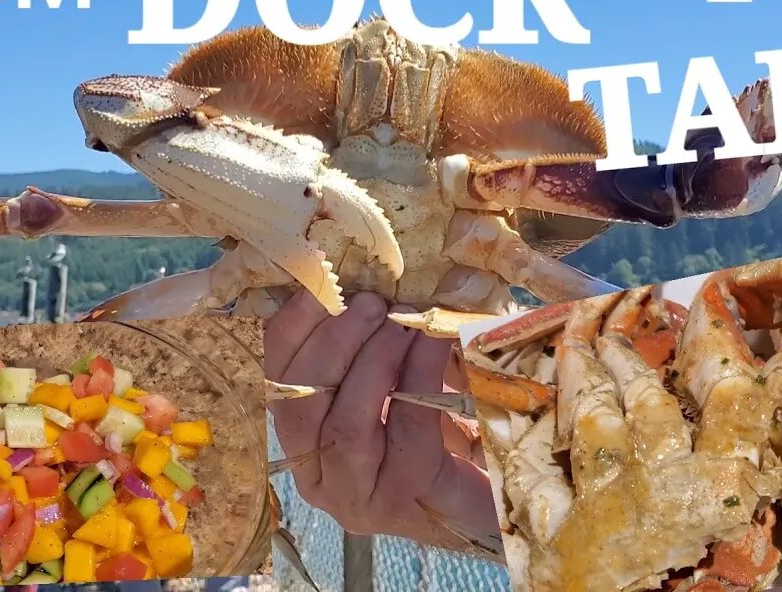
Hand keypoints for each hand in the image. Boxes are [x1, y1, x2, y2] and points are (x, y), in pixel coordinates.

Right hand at [265, 290, 499, 553]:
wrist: (505, 486)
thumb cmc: (443, 424)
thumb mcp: (394, 377)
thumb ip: (367, 341)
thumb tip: (362, 281)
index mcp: (305, 444)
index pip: (276, 386)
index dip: (291, 332)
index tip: (319, 287)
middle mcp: (322, 479)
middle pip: (301, 406)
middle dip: (334, 343)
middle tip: (373, 303)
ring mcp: (362, 499)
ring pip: (346, 426)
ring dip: (374, 361)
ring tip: (404, 323)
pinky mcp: (411, 501)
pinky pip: (407, 432)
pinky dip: (420, 377)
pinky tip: (435, 343)